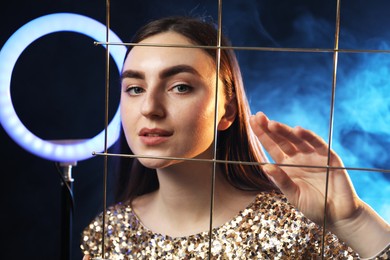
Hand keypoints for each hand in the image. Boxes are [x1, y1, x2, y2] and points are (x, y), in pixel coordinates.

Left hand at [249, 111, 360, 226]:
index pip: (272, 146)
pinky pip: (317, 144)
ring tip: (272, 124)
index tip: (251, 120)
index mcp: (287, 165)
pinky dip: (308, 137)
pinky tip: (298, 130)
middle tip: (258, 116)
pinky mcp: (329, 157)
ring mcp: (313, 155)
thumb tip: (265, 167)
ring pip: (297, 139)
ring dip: (285, 131)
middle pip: (281, 139)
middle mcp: (298, 157)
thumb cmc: (314, 207)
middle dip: (270, 128)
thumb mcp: (294, 195)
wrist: (338, 215)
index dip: (262, 134)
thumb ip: (282, 181)